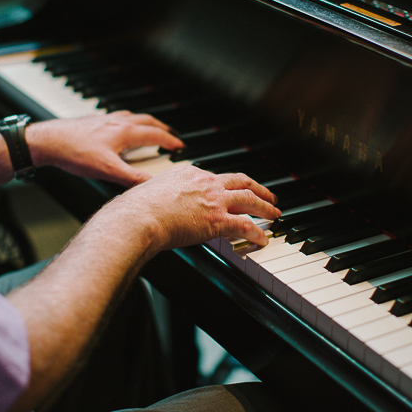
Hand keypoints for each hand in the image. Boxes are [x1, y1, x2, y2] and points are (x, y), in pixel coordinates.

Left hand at [26, 111, 183, 186]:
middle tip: (170, 135)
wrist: (48, 141)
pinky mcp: (93, 121)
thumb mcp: (107, 170)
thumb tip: (153, 185)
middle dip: (162, 127)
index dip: (170, 141)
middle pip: (147, 120)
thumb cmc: (74, 152)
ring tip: (149, 128)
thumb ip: (132, 178)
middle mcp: (117, 121)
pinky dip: (127, 121)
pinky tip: (120, 128)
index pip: (155, 134)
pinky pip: (117, 117)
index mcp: (124, 132)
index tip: (179, 146)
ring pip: (132, 117)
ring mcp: (105, 119)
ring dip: (145, 122)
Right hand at [95, 166, 280, 256]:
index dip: (229, 184)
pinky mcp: (218, 220)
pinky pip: (245, 225)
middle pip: (241, 182)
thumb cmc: (137, 208)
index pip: (217, 177)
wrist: (139, 217)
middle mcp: (206, 182)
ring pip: (250, 200)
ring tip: (275, 213)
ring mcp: (214, 200)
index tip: (234, 188)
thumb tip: (151, 203)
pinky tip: (263, 239)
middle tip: (268, 194)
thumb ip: (158, 195)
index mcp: (190, 173)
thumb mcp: (149, 191)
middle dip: (258, 188)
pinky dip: (257, 233)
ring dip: (266, 207)